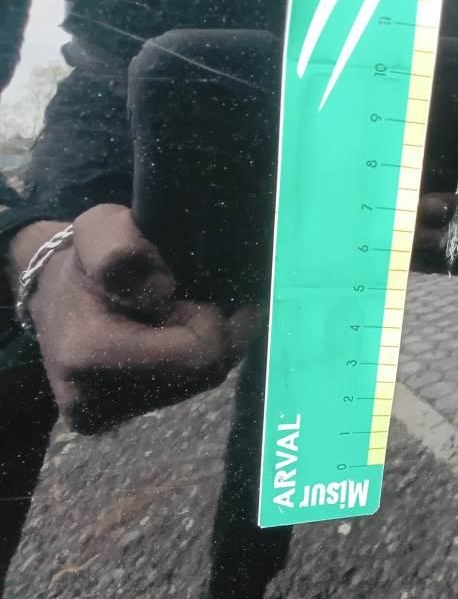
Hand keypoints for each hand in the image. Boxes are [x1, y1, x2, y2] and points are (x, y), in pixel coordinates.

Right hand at [8, 204, 255, 434]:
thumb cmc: (85, 259)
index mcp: (91, 354)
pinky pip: (179, 392)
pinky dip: (188, 362)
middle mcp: (92, 404)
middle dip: (212, 333)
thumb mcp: (102, 229)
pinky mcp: (107, 422)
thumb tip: (161, 292)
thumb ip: (125, 251)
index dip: (211, 318)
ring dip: (204, 347)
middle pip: (206, 374)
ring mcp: (100, 418)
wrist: (52, 291)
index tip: (187, 292)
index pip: (201, 354)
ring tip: (175, 318)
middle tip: (188, 301)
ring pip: (198, 385)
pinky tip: (169, 339)